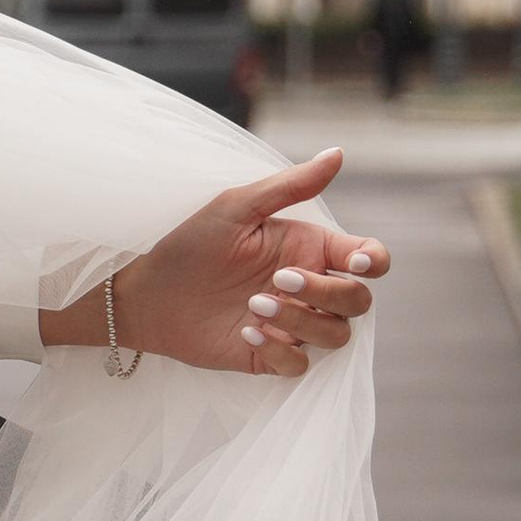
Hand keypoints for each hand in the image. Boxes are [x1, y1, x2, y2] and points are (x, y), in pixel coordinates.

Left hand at [59, 152, 385, 380]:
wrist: (147, 294)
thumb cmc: (190, 244)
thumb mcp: (236, 208)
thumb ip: (289, 186)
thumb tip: (337, 154)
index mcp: (309, 249)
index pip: (368, 259)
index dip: (374, 262)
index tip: (351, 261)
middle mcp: (308, 288)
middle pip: (358, 300)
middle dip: (327, 293)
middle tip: (277, 279)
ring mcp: (292, 324)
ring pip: (336, 335)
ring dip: (302, 322)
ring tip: (254, 306)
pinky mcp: (270, 356)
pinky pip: (300, 366)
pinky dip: (281, 351)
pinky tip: (246, 332)